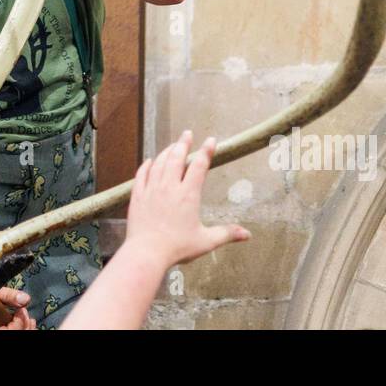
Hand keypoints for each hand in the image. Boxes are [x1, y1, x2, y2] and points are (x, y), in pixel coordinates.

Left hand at [125, 130, 249, 269]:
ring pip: (159, 163)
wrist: (147, 252)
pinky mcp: (138, 196)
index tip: (211, 140)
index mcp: (188, 194)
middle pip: (177, 157)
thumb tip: (248, 234)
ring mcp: (152, 189)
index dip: (206, 151)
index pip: (199, 166)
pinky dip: (147, 165)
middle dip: (183, 143)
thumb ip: (227, 234)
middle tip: (187, 133)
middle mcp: (170, 187)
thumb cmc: (177, 248)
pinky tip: (150, 161)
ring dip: (167, 152)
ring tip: (172, 145)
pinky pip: (141, 175)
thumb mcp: (206, 241)